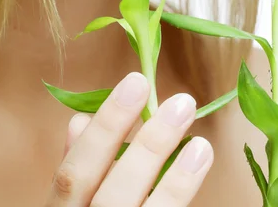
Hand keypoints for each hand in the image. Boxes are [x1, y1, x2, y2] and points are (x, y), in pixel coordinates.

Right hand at [44, 72, 213, 205]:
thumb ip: (74, 174)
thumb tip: (80, 120)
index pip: (75, 172)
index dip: (106, 126)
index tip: (138, 82)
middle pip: (114, 195)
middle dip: (148, 146)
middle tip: (182, 103)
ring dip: (176, 182)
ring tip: (202, 144)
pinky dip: (180, 205)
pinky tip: (198, 180)